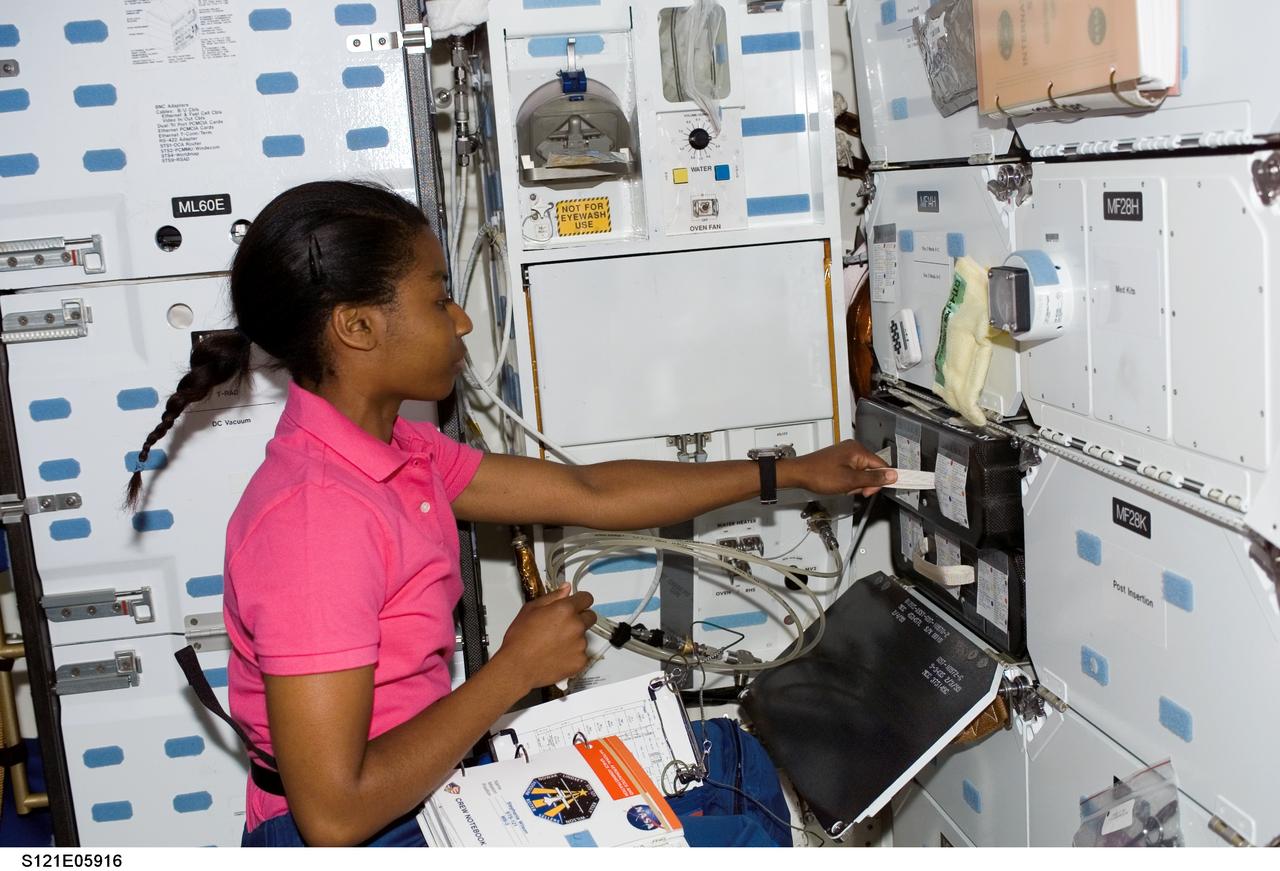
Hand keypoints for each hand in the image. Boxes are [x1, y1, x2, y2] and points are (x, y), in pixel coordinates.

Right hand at [494, 586, 596, 690]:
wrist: (517, 666)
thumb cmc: (520, 640)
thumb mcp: (531, 609)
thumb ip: (553, 596)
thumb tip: (566, 588)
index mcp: (565, 610)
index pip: (586, 598)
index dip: (580, 600)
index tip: (577, 604)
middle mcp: (576, 626)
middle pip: (590, 616)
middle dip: (580, 618)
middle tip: (563, 625)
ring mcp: (580, 644)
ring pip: (584, 636)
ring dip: (574, 637)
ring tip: (554, 643)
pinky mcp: (580, 661)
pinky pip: (582, 654)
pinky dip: (573, 654)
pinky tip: (557, 654)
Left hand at [781, 439, 896, 496]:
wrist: (799, 474)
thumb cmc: (819, 474)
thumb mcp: (850, 480)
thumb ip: (873, 478)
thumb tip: (892, 475)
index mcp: (858, 450)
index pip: (881, 465)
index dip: (881, 480)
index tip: (885, 489)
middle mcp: (853, 449)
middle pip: (872, 470)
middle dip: (865, 484)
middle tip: (854, 490)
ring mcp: (846, 454)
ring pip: (861, 473)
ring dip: (855, 484)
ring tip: (843, 487)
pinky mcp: (840, 460)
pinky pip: (852, 473)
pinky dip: (848, 482)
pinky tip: (840, 485)